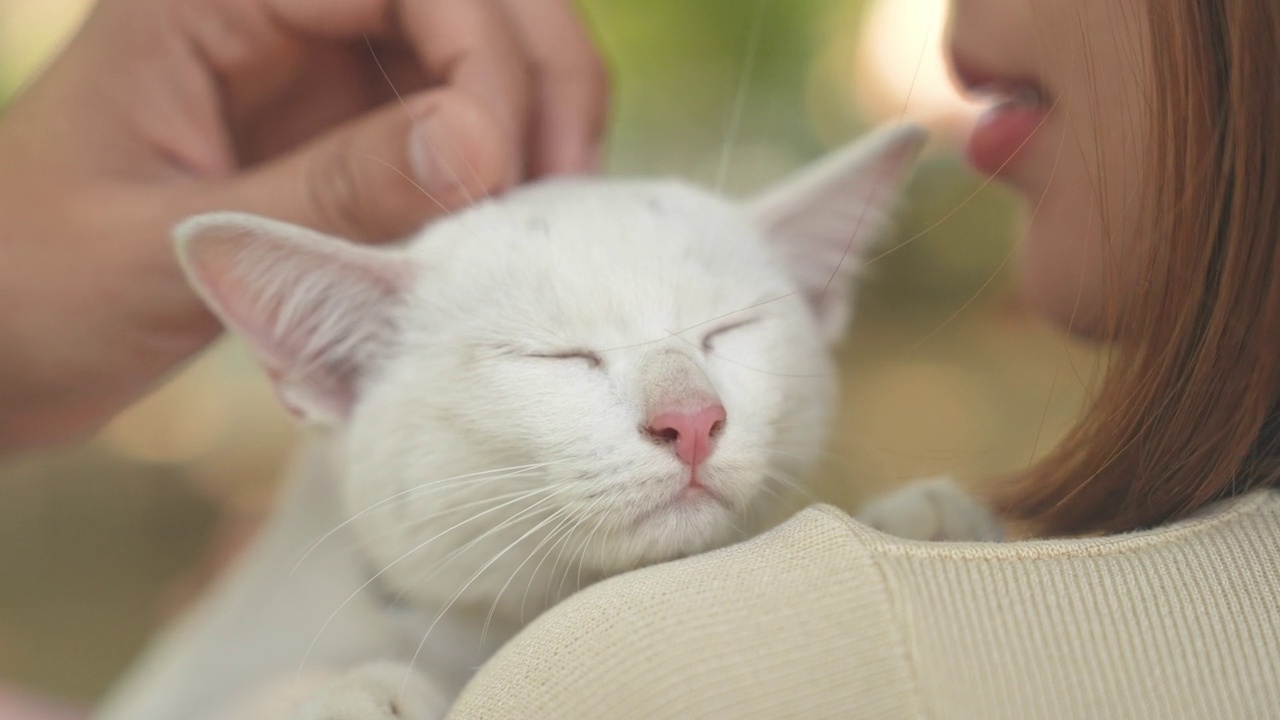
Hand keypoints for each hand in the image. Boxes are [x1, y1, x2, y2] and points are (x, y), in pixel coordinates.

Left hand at [0, 0, 607, 451]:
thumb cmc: (35, 286)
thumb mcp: (168, 245)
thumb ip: (325, 191)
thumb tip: (480, 149)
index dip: (476, 53)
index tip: (495, 172)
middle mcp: (280, 10)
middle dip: (534, 69)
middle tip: (560, 182)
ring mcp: (319, 64)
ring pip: (478, 46)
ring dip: (532, 115)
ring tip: (544, 211)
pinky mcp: (343, 125)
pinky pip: (455, 119)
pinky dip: (499, 167)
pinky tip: (502, 229)